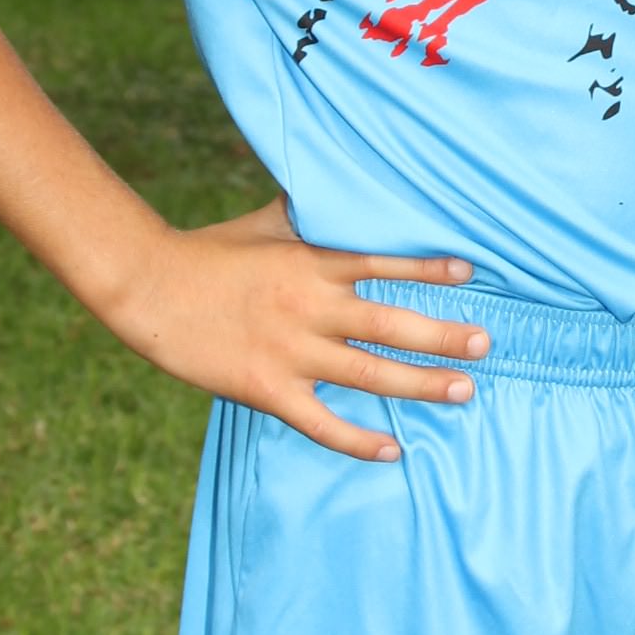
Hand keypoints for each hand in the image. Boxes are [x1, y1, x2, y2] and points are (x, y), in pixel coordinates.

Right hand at [100, 195, 487, 462]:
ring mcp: (291, 351)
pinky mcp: (268, 389)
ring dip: (421, 383)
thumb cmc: (208, 251)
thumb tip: (336, 184)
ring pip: (369, 373)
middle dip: (443, 336)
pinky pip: (322, 422)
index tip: (470, 273)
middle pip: (391, 324)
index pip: (383, 263)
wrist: (150, 287)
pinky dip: (359, 440)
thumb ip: (308, 213)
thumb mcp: (264, 223)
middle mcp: (310, 307)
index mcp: (311, 263)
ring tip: (464, 391)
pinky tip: (393, 450)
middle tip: (485, 345)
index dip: (428, 267)